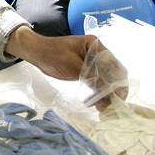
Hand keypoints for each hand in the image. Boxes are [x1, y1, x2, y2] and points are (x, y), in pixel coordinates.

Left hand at [4, 26, 127, 107]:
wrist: (37, 53)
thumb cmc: (52, 54)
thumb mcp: (71, 64)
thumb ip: (90, 77)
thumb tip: (107, 91)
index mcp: (95, 46)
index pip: (113, 64)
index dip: (117, 81)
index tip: (117, 96)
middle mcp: (97, 53)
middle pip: (112, 73)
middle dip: (113, 90)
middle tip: (111, 106)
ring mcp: (93, 63)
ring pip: (106, 80)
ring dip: (106, 94)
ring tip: (103, 108)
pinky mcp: (87, 72)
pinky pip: (98, 83)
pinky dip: (98, 94)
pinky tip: (97, 104)